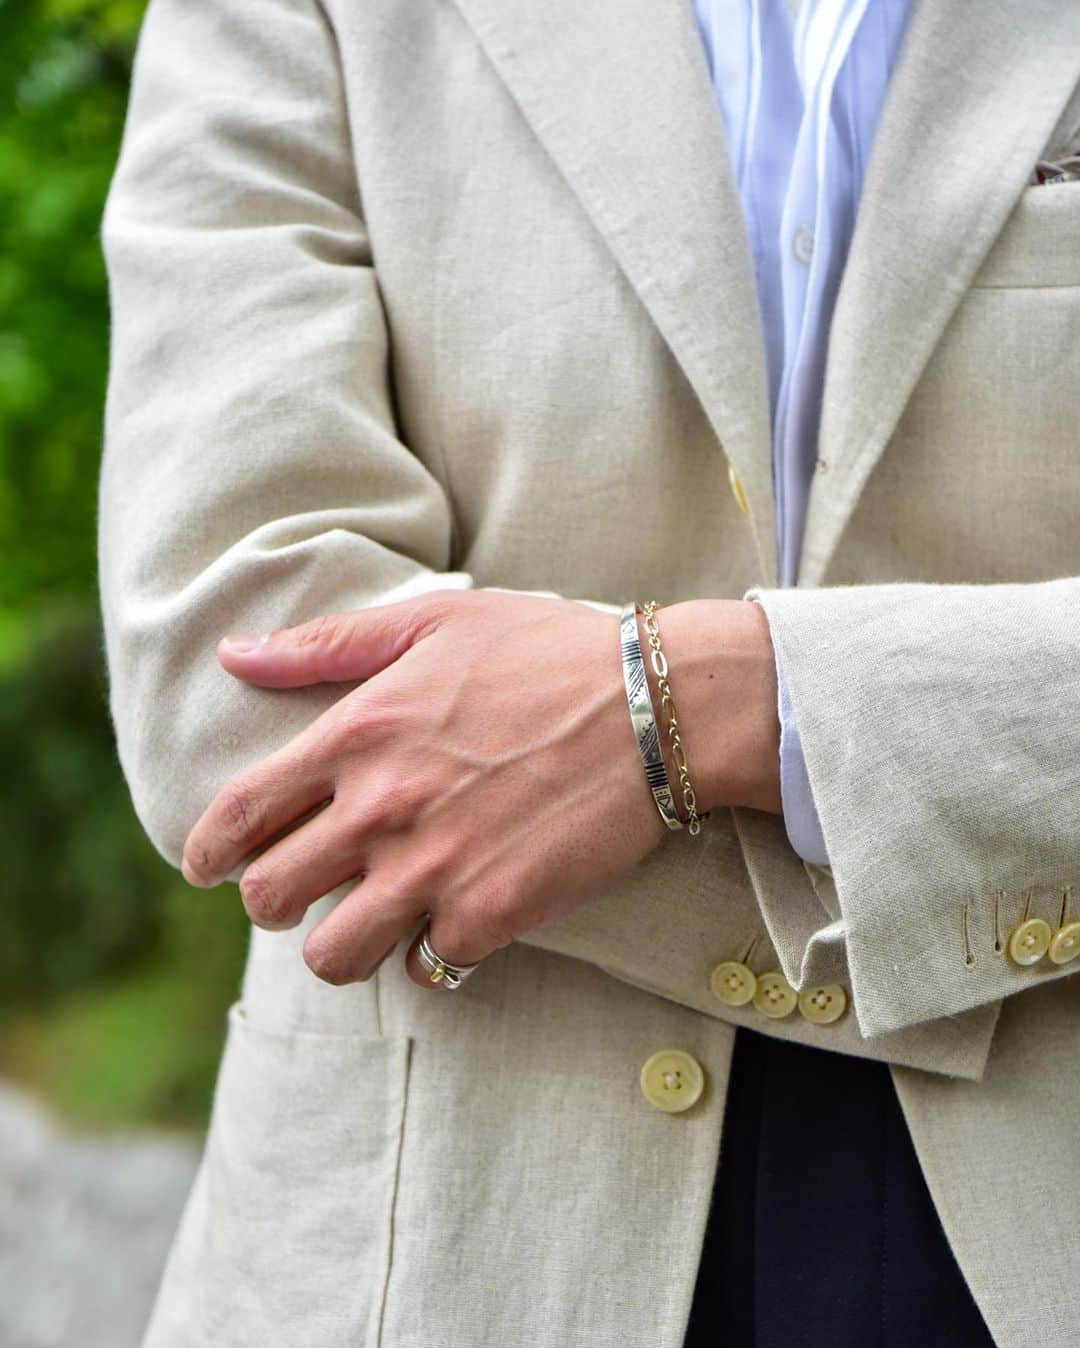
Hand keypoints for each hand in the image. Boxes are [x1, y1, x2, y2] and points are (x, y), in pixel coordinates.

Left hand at [180, 589, 674, 989]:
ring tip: (371, 920)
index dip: (208, 853)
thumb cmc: (547, 652)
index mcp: (357, 734)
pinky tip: (453, 921)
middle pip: (269, 899)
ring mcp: (433, 868)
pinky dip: (431, 955)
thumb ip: (326, 645)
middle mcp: (380, 809)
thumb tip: (234, 655)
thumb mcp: (433, 622)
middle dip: (273, 902)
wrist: (658, 707)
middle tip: (305, 889)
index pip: (239, 816)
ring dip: (342, 945)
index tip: (210, 868)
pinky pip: (424, 969)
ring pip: (331, 956)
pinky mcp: (490, 915)